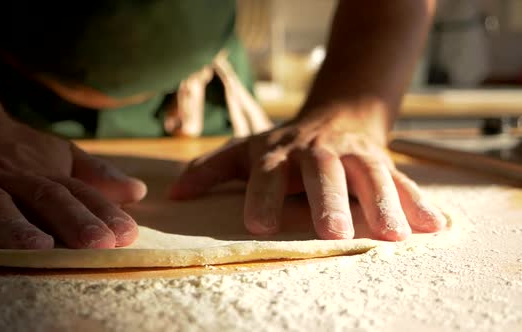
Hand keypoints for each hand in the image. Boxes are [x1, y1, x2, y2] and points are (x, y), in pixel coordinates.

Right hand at [0, 119, 145, 249]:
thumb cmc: (17, 148)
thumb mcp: (59, 155)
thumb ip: (96, 175)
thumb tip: (138, 192)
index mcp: (44, 172)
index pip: (79, 192)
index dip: (104, 213)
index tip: (127, 235)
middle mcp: (13, 176)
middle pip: (45, 196)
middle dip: (72, 220)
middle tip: (97, 244)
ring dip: (14, 224)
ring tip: (38, 246)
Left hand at [170, 108, 446, 240]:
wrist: (337, 114)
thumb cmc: (284, 145)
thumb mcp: (246, 150)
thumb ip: (211, 170)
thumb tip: (175, 194)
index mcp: (280, 153)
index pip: (268, 173)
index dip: (263, 195)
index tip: (258, 225)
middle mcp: (318, 152)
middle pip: (325, 172)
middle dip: (330, 200)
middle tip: (332, 232)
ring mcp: (355, 155)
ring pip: (371, 174)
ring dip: (384, 203)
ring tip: (395, 236)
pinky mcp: (385, 162)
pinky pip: (403, 181)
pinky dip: (419, 202)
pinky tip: (435, 225)